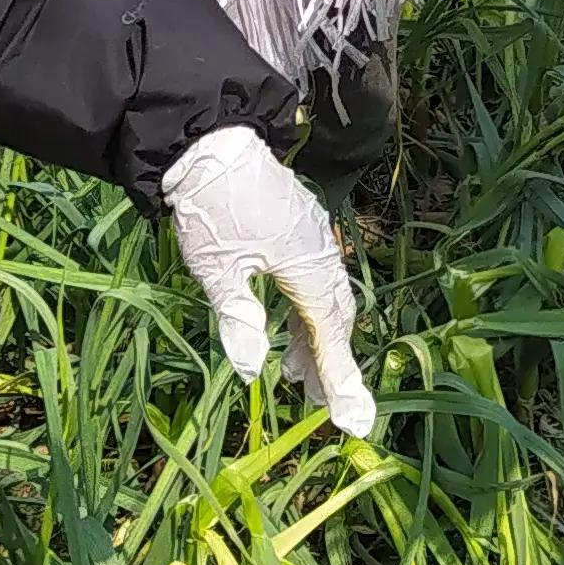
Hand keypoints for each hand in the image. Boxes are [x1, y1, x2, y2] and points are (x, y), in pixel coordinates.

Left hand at [161, 126, 377, 435]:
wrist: (208, 143)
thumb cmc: (211, 208)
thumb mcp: (216, 268)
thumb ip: (238, 317)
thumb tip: (252, 368)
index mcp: (309, 265)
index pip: (330, 335)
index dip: (341, 380)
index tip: (355, 421)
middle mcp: (322, 252)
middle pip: (337, 318)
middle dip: (333, 364)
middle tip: (326, 407)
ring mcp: (314, 238)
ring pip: (328, 298)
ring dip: (317, 339)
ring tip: (298, 375)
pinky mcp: (301, 228)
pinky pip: (317, 279)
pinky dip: (308, 311)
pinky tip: (289, 327)